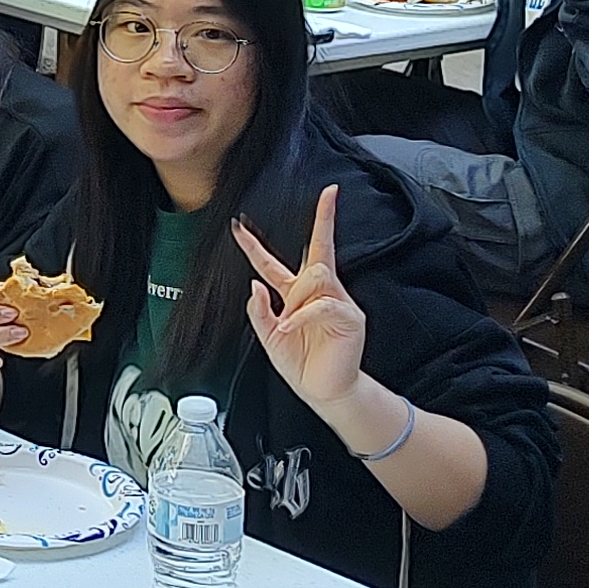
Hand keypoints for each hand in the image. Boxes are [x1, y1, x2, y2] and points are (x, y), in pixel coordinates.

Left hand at [237, 185, 372, 411]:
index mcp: (295, 295)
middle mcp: (318, 292)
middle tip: (327, 195)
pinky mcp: (349, 317)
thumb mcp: (269, 338)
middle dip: (324, 218)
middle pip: (319, 247)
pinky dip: (302, 315)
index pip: (272, 263)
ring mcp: (337, 302)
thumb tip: (255, 284)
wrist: (324, 392)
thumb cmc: (301, 365)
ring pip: (316, 275)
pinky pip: (324, 305)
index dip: (255, 245)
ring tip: (288, 319)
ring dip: (297, 296)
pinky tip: (290, 326)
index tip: (239, 227)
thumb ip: (259, 311)